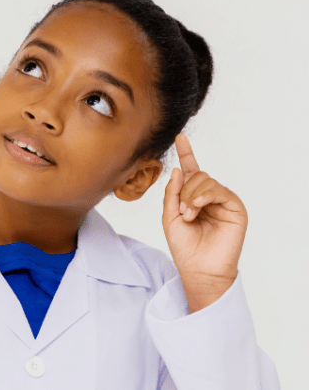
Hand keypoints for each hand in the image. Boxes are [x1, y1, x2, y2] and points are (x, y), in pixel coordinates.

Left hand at [162, 133, 247, 312]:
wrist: (198, 269)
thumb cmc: (184, 247)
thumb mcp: (169, 217)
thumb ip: (172, 193)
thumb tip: (178, 170)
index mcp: (193, 197)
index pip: (191, 171)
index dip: (186, 153)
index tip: (180, 137)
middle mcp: (210, 197)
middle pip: (197, 175)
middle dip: (184, 190)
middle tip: (182, 213)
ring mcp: (224, 202)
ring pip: (206, 181)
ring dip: (192, 196)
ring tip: (189, 215)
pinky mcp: (236, 208)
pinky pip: (220, 190)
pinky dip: (205, 196)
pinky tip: (197, 208)